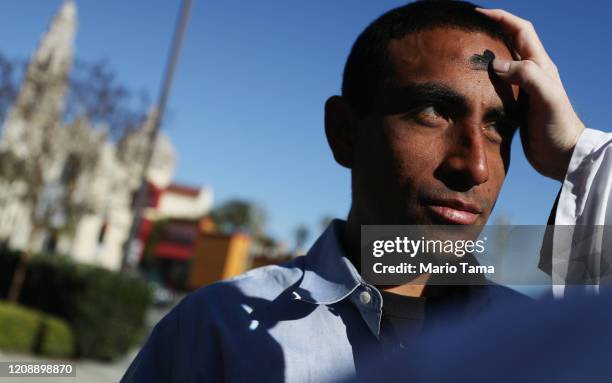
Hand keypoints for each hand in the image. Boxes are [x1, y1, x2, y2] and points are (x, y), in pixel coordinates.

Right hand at [476, 8, 584, 180]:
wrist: (562, 156)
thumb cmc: (558, 127)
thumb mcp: (547, 97)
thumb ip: (526, 75)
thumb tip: (495, 63)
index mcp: (540, 66)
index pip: (521, 30)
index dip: (502, 18)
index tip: (479, 14)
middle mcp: (532, 74)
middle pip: (510, 43)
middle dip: (491, 31)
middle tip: (466, 31)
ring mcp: (524, 90)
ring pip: (502, 63)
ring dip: (486, 55)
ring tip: (464, 54)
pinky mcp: (516, 106)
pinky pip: (497, 85)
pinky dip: (483, 79)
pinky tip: (470, 85)